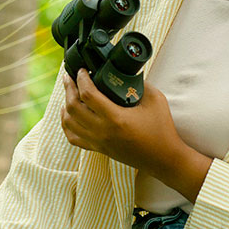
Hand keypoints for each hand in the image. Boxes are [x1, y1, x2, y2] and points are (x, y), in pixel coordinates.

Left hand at [61, 68, 212, 201]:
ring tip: (68, 92)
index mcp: (115, 118)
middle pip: (73, 107)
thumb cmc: (161, 129)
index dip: (81, 79)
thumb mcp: (155, 99)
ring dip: (65, 105)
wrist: (163, 158)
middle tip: (69, 76)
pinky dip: (66, 124)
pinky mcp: (98, 149)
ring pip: (69, 122)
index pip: (88, 95)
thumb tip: (124, 72)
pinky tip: (68, 114)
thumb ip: (139, 83)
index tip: (82, 69)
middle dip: (69, 88)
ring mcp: (98, 142)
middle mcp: (102, 131)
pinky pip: (73, 138)